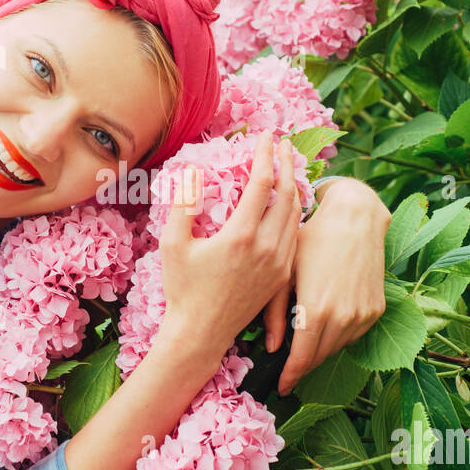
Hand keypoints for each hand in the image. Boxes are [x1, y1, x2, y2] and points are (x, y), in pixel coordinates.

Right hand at [159, 132, 301, 365]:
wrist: (201, 334)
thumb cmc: (182, 289)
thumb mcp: (173, 244)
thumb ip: (183, 204)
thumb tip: (191, 170)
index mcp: (241, 235)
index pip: (262, 182)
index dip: (265, 154)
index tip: (264, 135)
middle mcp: (266, 247)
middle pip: (288, 193)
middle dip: (287, 163)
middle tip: (283, 144)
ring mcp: (278, 262)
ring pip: (296, 214)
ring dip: (293, 186)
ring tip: (287, 168)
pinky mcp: (282, 276)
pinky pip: (294, 235)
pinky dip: (294, 212)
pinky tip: (286, 204)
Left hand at [262, 177, 390, 395]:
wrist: (355, 219)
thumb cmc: (312, 239)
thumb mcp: (284, 272)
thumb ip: (275, 312)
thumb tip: (272, 347)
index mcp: (316, 310)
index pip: (302, 359)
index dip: (290, 376)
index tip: (281, 387)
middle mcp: (343, 318)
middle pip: (319, 357)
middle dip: (302, 365)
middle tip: (287, 369)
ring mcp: (363, 315)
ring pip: (337, 348)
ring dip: (320, 351)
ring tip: (303, 345)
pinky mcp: (376, 309)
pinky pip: (353, 335)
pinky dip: (338, 336)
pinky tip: (326, 325)